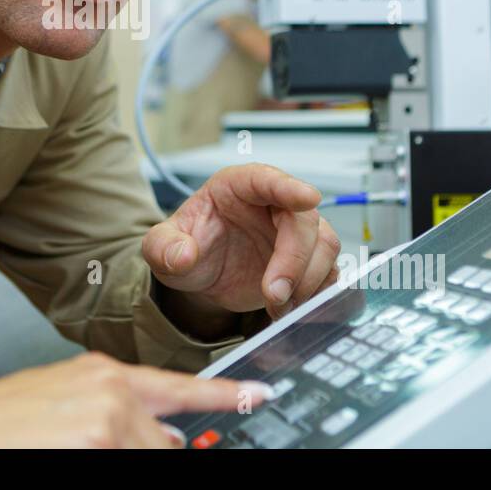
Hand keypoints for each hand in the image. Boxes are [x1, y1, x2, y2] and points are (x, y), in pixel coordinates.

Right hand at [0, 352, 272, 447]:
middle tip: (88, 449)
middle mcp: (111, 390)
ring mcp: (107, 419)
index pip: (178, 387)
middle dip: (143, 455)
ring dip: (118, 459)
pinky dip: (111, 461)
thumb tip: (155, 439)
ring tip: (58, 447)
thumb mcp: (53, 405)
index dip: (222, 396)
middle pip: (162, 442)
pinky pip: (129, 462)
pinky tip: (65, 451)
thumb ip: (108, 414)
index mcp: (100, 374)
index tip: (258, 397)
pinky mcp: (98, 443)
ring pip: (147, 455)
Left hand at [143, 164, 340, 319]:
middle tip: (273, 294)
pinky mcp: (308, 261)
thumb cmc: (187, 248)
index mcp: (239, 186)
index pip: (266, 178)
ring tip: (276, 307)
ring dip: (307, 280)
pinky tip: (288, 310)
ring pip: (324, 245)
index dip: (288, 186)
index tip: (308, 197)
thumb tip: (182, 255)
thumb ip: (163, 248)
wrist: (203, 276)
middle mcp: (273, 204)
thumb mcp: (161, 247)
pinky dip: (315, 294)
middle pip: (304, 220)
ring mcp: (294, 232)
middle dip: (294, 260)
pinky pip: (329, 272)